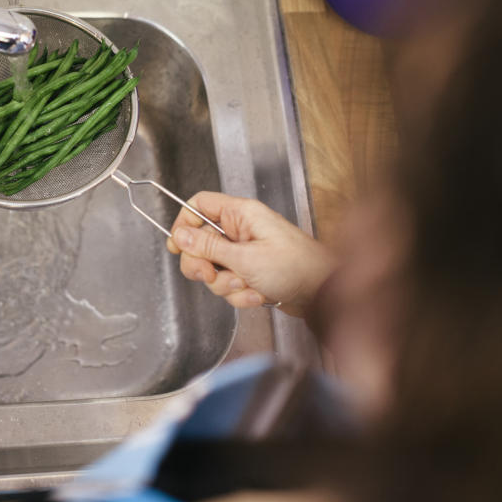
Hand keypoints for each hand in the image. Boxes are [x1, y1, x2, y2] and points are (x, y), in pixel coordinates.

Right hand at [166, 192, 336, 314]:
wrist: (324, 293)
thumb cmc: (295, 267)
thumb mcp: (245, 257)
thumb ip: (209, 247)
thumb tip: (180, 235)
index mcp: (240, 214)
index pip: (199, 206)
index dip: (184, 224)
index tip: (178, 246)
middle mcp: (241, 230)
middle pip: (200, 242)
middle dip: (202, 264)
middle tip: (210, 275)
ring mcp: (245, 252)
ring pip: (214, 268)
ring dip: (225, 284)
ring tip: (247, 286)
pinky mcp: (250, 272)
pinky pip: (229, 283)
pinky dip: (239, 294)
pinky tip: (257, 296)